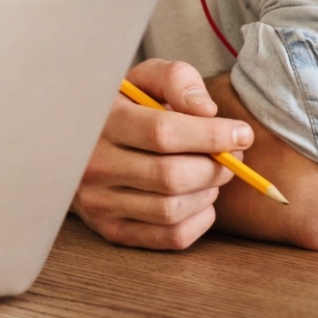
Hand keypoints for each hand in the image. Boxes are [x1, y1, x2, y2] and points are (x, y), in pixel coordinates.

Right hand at [72, 58, 253, 249]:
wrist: (76, 141)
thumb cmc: (121, 108)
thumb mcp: (142, 80)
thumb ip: (176, 81)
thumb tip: (207, 111)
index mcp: (101, 121)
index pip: (162, 133)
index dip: (211, 136)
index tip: (241, 133)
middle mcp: (93, 165)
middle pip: (171, 176)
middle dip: (215, 167)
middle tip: (230, 156)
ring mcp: (98, 202)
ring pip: (172, 209)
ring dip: (207, 193)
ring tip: (210, 174)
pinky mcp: (111, 229)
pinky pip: (170, 237)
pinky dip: (200, 220)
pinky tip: (198, 198)